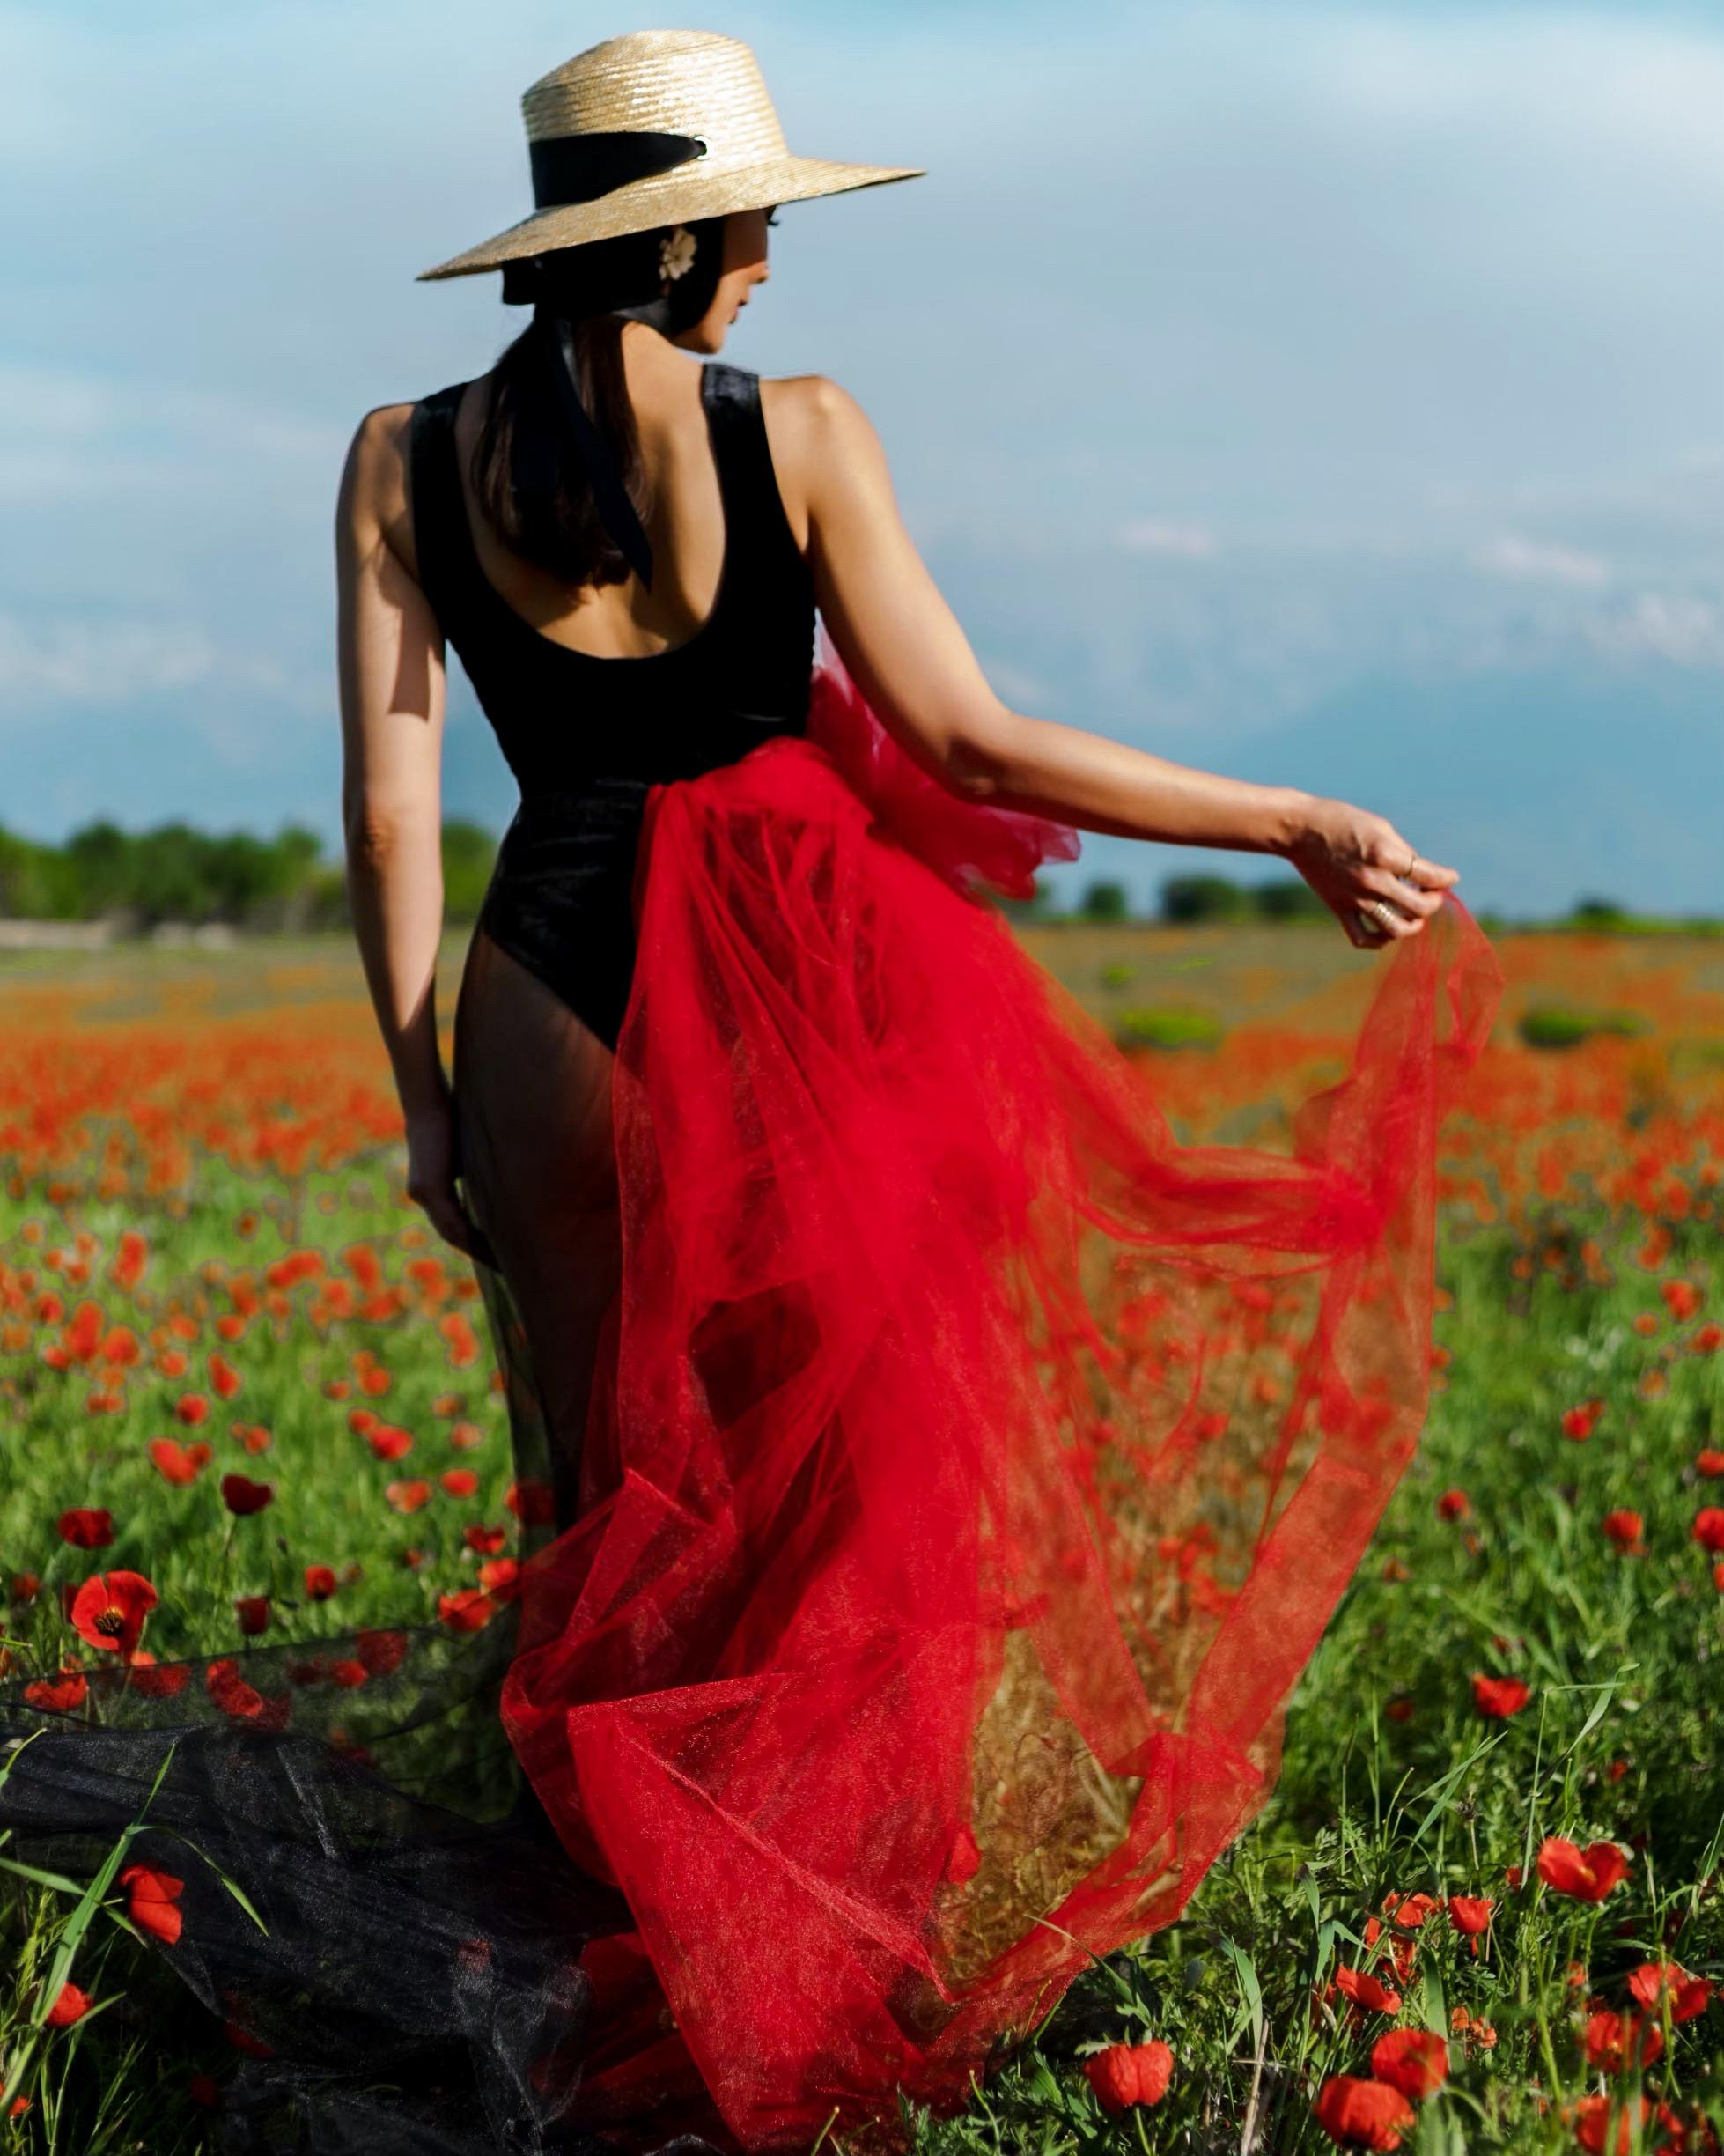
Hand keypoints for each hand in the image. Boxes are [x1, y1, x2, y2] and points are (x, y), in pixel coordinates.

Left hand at [404, 1095, 498, 1268]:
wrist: (428, 1101)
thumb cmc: (453, 1116)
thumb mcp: (470, 1148)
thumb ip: (481, 1167)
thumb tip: (509, 1178)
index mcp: (436, 1186)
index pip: (458, 1223)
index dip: (479, 1241)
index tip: (504, 1256)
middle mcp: (424, 1195)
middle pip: (456, 1235)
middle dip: (482, 1253)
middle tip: (510, 1271)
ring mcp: (423, 1194)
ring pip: (453, 1234)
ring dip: (478, 1251)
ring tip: (505, 1265)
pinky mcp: (427, 1189)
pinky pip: (451, 1223)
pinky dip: (471, 1238)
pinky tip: (491, 1248)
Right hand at [1284, 798, 1460, 948]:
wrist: (1300, 831)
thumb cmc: (1342, 821)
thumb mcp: (1380, 827)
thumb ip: (1402, 852)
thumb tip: (1420, 875)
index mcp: (1385, 855)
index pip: (1428, 875)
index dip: (1446, 878)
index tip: (1450, 878)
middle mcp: (1372, 880)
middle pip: (1418, 907)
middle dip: (1433, 902)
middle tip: (1432, 894)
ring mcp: (1355, 898)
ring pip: (1394, 929)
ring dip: (1412, 925)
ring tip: (1414, 915)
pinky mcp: (1338, 908)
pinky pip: (1361, 937)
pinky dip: (1379, 940)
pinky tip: (1386, 930)